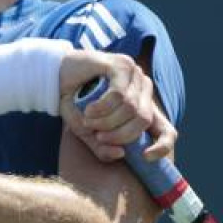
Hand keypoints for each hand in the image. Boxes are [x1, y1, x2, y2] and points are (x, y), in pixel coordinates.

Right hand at [58, 51, 176, 161]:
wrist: (55, 75)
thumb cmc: (74, 102)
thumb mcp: (87, 131)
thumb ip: (102, 146)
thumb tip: (121, 154)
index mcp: (142, 107)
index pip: (167, 130)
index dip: (163, 146)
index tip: (146, 157)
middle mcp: (143, 89)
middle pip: (144, 120)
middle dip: (120, 135)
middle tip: (98, 135)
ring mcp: (135, 75)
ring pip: (131, 108)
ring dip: (107, 121)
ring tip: (88, 119)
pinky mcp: (122, 65)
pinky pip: (120, 95)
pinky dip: (102, 108)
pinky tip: (90, 109)